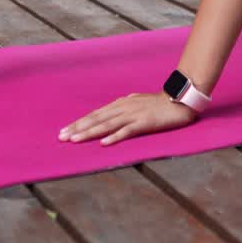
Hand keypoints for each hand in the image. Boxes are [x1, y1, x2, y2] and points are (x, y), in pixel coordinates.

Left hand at [58, 90, 197, 145]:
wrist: (180, 99)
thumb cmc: (159, 103)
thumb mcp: (138, 102)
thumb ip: (125, 106)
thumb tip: (113, 110)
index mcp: (121, 104)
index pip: (96, 114)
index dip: (80, 123)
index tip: (65, 131)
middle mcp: (124, 108)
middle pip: (97, 119)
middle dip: (78, 128)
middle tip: (61, 137)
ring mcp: (133, 115)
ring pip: (107, 125)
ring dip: (90, 132)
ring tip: (75, 140)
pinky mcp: (144, 122)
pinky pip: (127, 131)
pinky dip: (115, 137)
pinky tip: (104, 143)